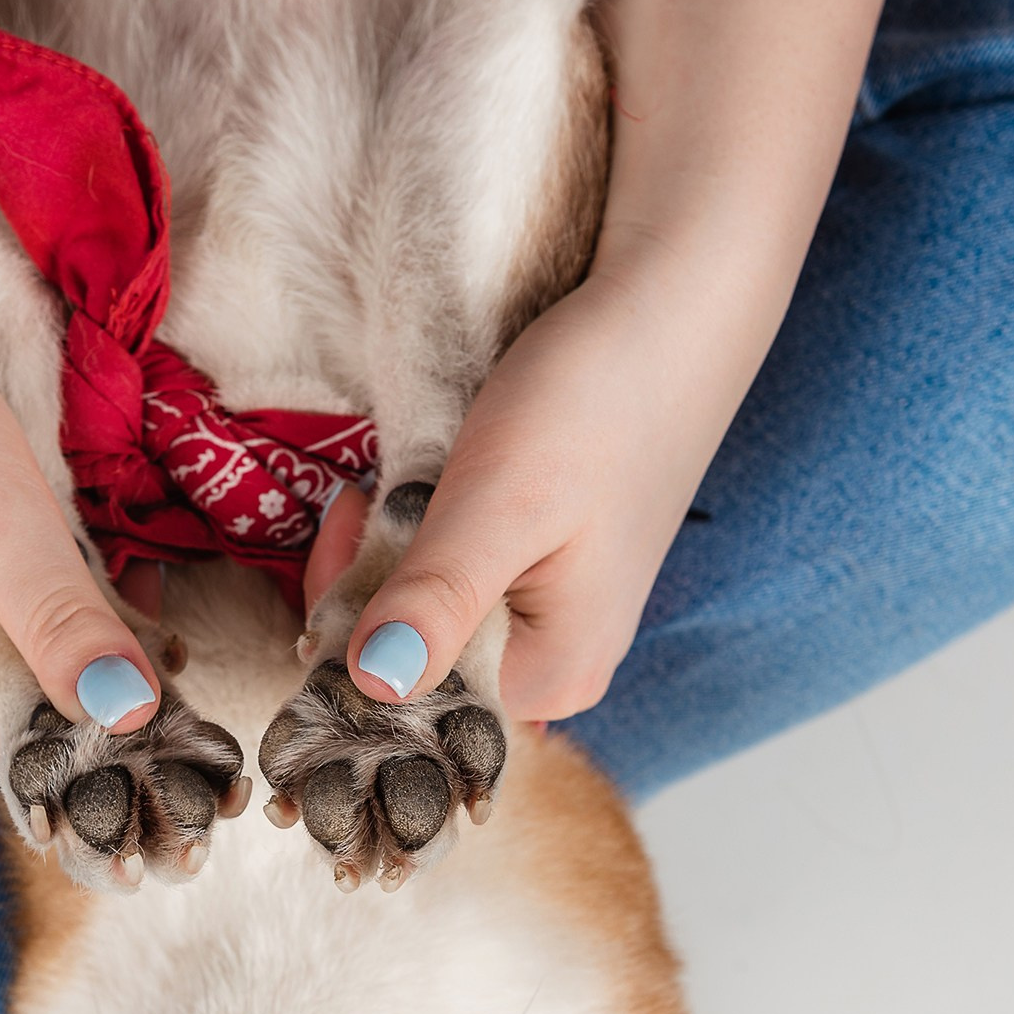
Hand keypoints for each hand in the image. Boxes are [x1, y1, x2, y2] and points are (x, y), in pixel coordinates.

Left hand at [319, 256, 735, 722]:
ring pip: (423, 618)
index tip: (347, 527)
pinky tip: (432, 487)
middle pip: (408, 664)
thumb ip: (438, 600)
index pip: (401, 698)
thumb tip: (371, 683)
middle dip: (366, 584)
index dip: (347, 628)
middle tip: (369, 495)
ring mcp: (549, 623)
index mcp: (548, 678)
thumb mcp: (500, 503)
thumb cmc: (595, 403)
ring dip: (389, 555)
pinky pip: (455, 582)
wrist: (667, 315)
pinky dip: (422, 537)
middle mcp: (551, 670)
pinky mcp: (544, 576)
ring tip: (401, 482)